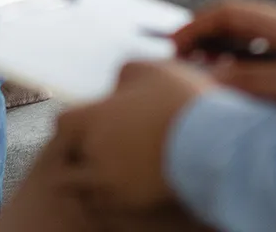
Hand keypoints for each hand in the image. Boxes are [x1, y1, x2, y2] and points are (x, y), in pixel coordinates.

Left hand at [53, 59, 215, 213]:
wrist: (214, 143)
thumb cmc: (180, 100)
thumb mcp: (149, 70)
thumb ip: (124, 76)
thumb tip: (117, 87)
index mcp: (90, 118)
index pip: (61, 126)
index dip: (71, 127)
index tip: (81, 129)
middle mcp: (92, 153)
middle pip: (68, 159)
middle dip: (78, 157)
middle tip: (96, 152)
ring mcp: (110, 182)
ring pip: (82, 189)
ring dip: (89, 182)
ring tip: (107, 174)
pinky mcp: (132, 204)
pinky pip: (104, 207)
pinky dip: (108, 199)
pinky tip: (124, 188)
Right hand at [172, 0, 275, 107]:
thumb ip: (247, 79)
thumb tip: (211, 76)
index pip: (229, 12)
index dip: (196, 25)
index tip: (176, 43)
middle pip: (238, 19)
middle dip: (205, 34)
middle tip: (182, 54)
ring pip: (251, 33)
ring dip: (223, 46)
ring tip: (203, 65)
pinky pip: (265, 46)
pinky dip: (242, 56)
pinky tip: (236, 73)